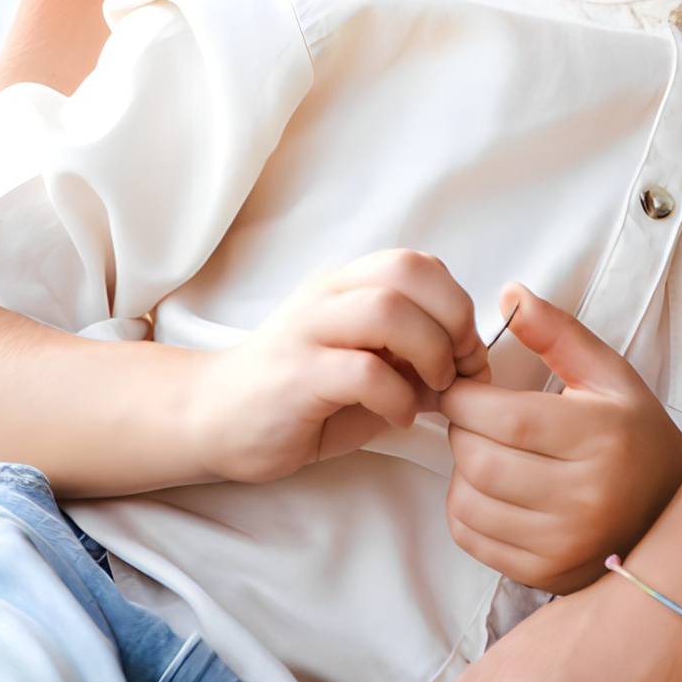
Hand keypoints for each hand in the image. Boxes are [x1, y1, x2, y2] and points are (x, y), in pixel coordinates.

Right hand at [193, 250, 486, 482]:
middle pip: (407, 271)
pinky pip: (364, 372)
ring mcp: (308, 332)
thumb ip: (410, 364)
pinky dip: (398, 397)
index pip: (417, 262)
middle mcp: (327, 296)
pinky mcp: (296, 375)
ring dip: (429, 351)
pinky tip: (400, 417)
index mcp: (345, 286)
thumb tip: (467, 373)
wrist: (213, 419)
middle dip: (452, 318)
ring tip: (433, 388)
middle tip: (458, 366)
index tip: (468, 354)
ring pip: (387, 309)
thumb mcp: (362, 370)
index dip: (457, 303)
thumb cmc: (298, 396)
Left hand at [440, 288, 681, 590]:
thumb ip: (557, 331)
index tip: (463, 387)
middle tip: (473, 417)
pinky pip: (473, 540)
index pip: (504, 417)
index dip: (465, 398)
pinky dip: (464, 509)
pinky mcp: (546, 573)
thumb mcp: (607, 373)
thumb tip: (507, 294)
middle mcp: (585, 497)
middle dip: (460, 430)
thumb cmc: (634, 433)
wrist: (672, 509)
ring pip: (469, 502)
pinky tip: (488, 490)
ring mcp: (564, 544)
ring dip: (459, 470)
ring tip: (484, 451)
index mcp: (600, 437)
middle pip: (479, 461)